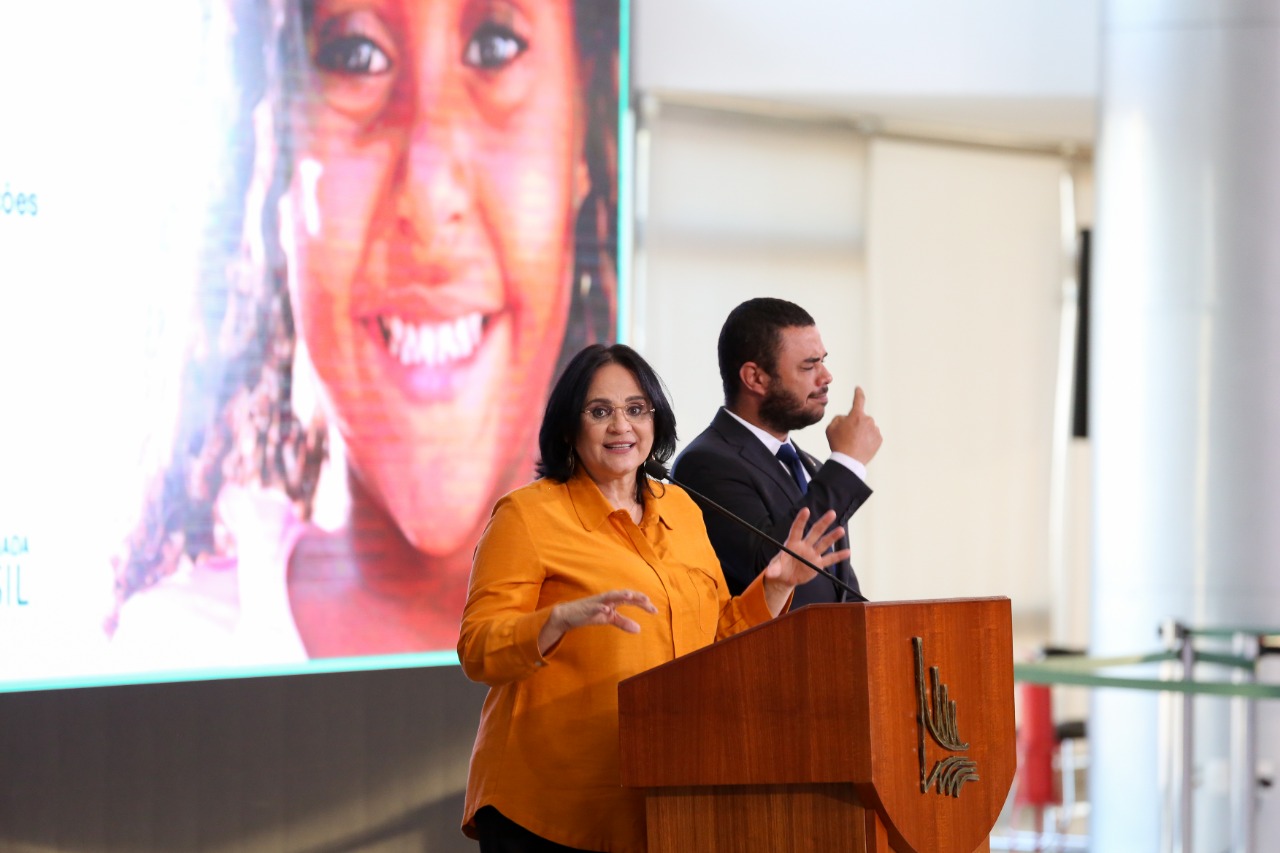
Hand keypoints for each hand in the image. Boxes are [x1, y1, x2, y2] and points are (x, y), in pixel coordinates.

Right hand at [538, 589, 657, 654]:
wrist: (569, 615)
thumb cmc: (591, 614)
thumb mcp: (609, 619)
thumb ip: (623, 622)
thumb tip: (639, 629)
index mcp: (614, 601)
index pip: (631, 600)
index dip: (643, 603)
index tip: (655, 610)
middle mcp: (607, 598)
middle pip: (624, 595)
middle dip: (635, 596)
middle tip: (647, 600)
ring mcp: (597, 602)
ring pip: (610, 596)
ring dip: (619, 595)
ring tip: (629, 596)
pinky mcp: (587, 608)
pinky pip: (594, 607)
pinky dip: (600, 607)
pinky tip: (606, 609)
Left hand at [761, 508, 850, 614]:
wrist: (786, 578)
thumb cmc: (779, 568)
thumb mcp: (775, 569)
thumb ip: (773, 569)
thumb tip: (768, 572)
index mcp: (792, 544)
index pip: (797, 530)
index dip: (801, 520)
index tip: (806, 510)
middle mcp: (804, 546)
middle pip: (815, 532)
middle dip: (823, 523)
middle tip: (831, 513)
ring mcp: (812, 554)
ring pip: (824, 543)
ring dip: (832, 537)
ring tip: (841, 530)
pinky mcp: (818, 564)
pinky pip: (829, 559)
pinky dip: (838, 556)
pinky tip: (847, 552)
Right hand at [826, 386, 881, 464]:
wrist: (849, 461)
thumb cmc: (838, 444)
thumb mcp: (831, 428)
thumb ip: (838, 418)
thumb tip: (846, 418)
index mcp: (856, 415)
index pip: (858, 400)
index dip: (858, 393)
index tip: (858, 389)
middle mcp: (868, 420)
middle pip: (861, 418)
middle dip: (856, 423)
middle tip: (848, 435)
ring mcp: (875, 430)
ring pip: (867, 427)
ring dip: (862, 431)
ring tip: (853, 443)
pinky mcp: (879, 439)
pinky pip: (872, 436)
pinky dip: (867, 439)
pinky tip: (860, 446)